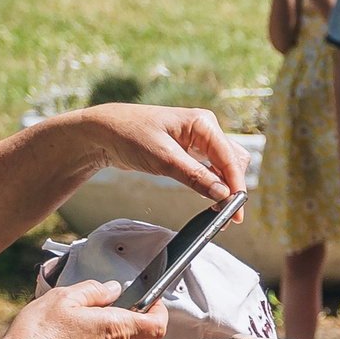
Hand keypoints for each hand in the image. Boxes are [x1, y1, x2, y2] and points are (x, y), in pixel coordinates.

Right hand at [0, 277, 166, 338]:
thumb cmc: (38, 333)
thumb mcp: (63, 298)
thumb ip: (94, 291)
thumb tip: (113, 289)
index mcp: (115, 327)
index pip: (157, 325)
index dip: (160, 312)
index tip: (153, 302)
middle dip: (145, 326)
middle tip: (128, 312)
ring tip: (96, 326)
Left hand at [76, 103, 245, 202]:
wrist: (102, 133)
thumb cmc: (129, 135)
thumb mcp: (163, 159)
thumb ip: (195, 177)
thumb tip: (222, 194)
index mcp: (202, 123)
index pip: (229, 158)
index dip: (236, 186)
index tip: (236, 210)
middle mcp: (204, 129)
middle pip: (233, 162)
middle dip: (233, 187)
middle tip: (227, 215)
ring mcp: (197, 140)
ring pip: (224, 166)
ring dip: (224, 186)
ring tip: (219, 209)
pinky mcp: (189, 151)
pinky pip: (210, 168)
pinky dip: (212, 183)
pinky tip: (208, 196)